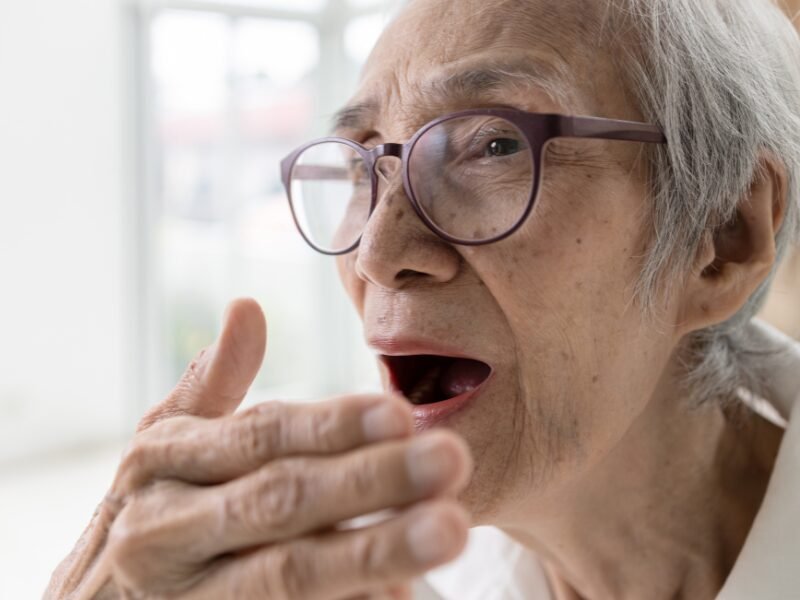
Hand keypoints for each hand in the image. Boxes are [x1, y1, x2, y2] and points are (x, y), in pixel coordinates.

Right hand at [46, 299, 472, 599]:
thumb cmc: (148, 515)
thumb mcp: (164, 447)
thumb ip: (211, 385)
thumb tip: (248, 306)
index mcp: (161, 465)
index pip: (258, 437)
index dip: (331, 424)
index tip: (400, 411)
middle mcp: (164, 531)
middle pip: (280, 502)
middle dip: (369, 480)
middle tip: (450, 459)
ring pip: (289, 574)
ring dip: (374, 551)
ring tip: (449, 527)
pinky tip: (405, 592)